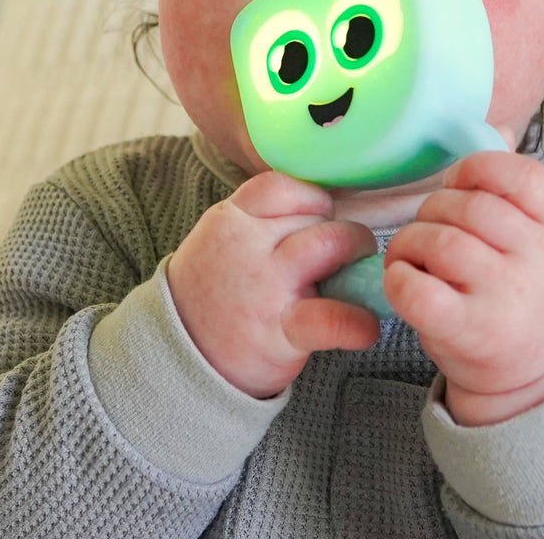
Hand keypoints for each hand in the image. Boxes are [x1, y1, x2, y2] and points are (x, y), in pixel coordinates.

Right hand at [167, 172, 380, 398]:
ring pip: (332, 243)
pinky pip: (333, 317)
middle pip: (316, 215)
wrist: (178, 357)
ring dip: (357, 257)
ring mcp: (266, 285)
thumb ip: (260, 220)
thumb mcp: (220, 239)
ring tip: (358, 278)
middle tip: (346, 254)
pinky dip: (358, 321)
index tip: (319, 221)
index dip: (312, 201)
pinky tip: (365, 327)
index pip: (285, 185)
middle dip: (340, 232)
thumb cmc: (213, 293)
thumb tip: (323, 212)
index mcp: (230, 218)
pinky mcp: (282, 330)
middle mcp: (248, 244)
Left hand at [383, 151, 543, 424]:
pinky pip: (419, 291)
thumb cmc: (531, 291)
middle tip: (427, 229)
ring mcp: (506, 297)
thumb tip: (497, 128)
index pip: (521, 175)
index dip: (476, 169)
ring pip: (441, 241)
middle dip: (433, 210)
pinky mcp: (471, 332)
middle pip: (469, 207)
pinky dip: (399, 279)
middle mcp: (539, 259)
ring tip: (412, 256)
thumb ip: (518, 187)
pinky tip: (403, 281)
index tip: (457, 183)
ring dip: (410, 242)